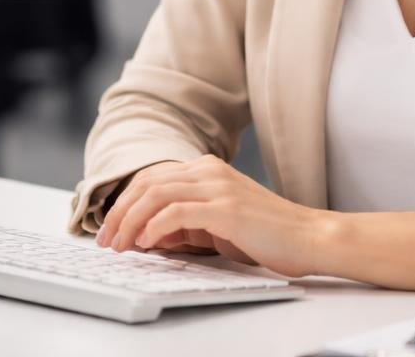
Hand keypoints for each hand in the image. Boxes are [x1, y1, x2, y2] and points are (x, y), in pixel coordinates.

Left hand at [93, 155, 327, 278]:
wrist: (308, 237)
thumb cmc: (266, 236)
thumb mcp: (217, 226)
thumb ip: (184, 226)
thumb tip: (145, 236)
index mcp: (207, 169)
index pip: (151, 178)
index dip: (124, 202)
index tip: (110, 230)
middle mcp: (209, 171)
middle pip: (147, 183)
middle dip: (119, 212)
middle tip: (106, 240)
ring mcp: (218, 187)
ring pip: (156, 194)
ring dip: (130, 220)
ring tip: (120, 244)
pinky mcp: (225, 208)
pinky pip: (176, 212)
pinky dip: (154, 226)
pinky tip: (146, 243)